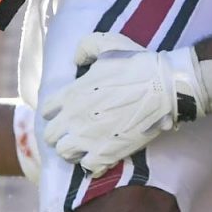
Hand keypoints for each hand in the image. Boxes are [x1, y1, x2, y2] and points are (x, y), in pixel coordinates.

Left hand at [39, 34, 200, 174]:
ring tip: (84, 146)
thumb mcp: (108, 44)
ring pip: (64, 153)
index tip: (63, 112)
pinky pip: (87, 167)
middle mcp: (74, 118)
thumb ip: (85, 48)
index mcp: (72, 93)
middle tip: (73, 131)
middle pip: (50, 136)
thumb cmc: (137, 64)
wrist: (165, 87)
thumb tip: (76, 60)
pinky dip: (92, 164)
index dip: (53, 111)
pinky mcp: (106, 153)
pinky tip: (99, 156)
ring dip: (72, 150)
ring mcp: (88, 139)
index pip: (46, 110)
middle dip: (59, 133)